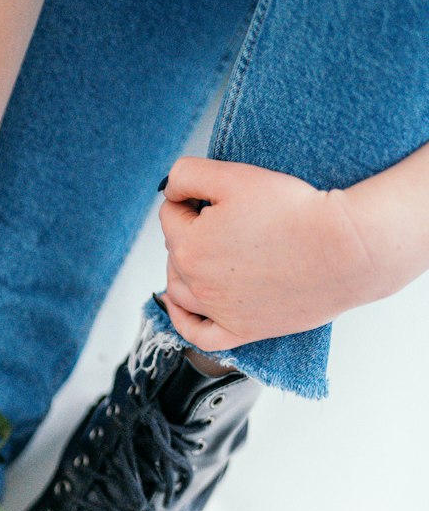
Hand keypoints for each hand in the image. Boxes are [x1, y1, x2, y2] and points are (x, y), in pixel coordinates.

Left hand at [158, 157, 372, 350]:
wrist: (342, 249)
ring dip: (182, 270)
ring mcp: (217, 311)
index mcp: (188, 246)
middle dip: (188, 232)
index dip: (189, 199)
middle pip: (175, 253)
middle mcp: (196, 283)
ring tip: (202, 254)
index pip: (169, 215)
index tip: (213, 196)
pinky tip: (183, 308)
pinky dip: (184, 322)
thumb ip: (188, 175)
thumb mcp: (234, 176)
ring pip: (179, 292)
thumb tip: (170, 189)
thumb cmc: (294, 212)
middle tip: (222, 219)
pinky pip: (198, 336)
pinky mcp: (240, 331)